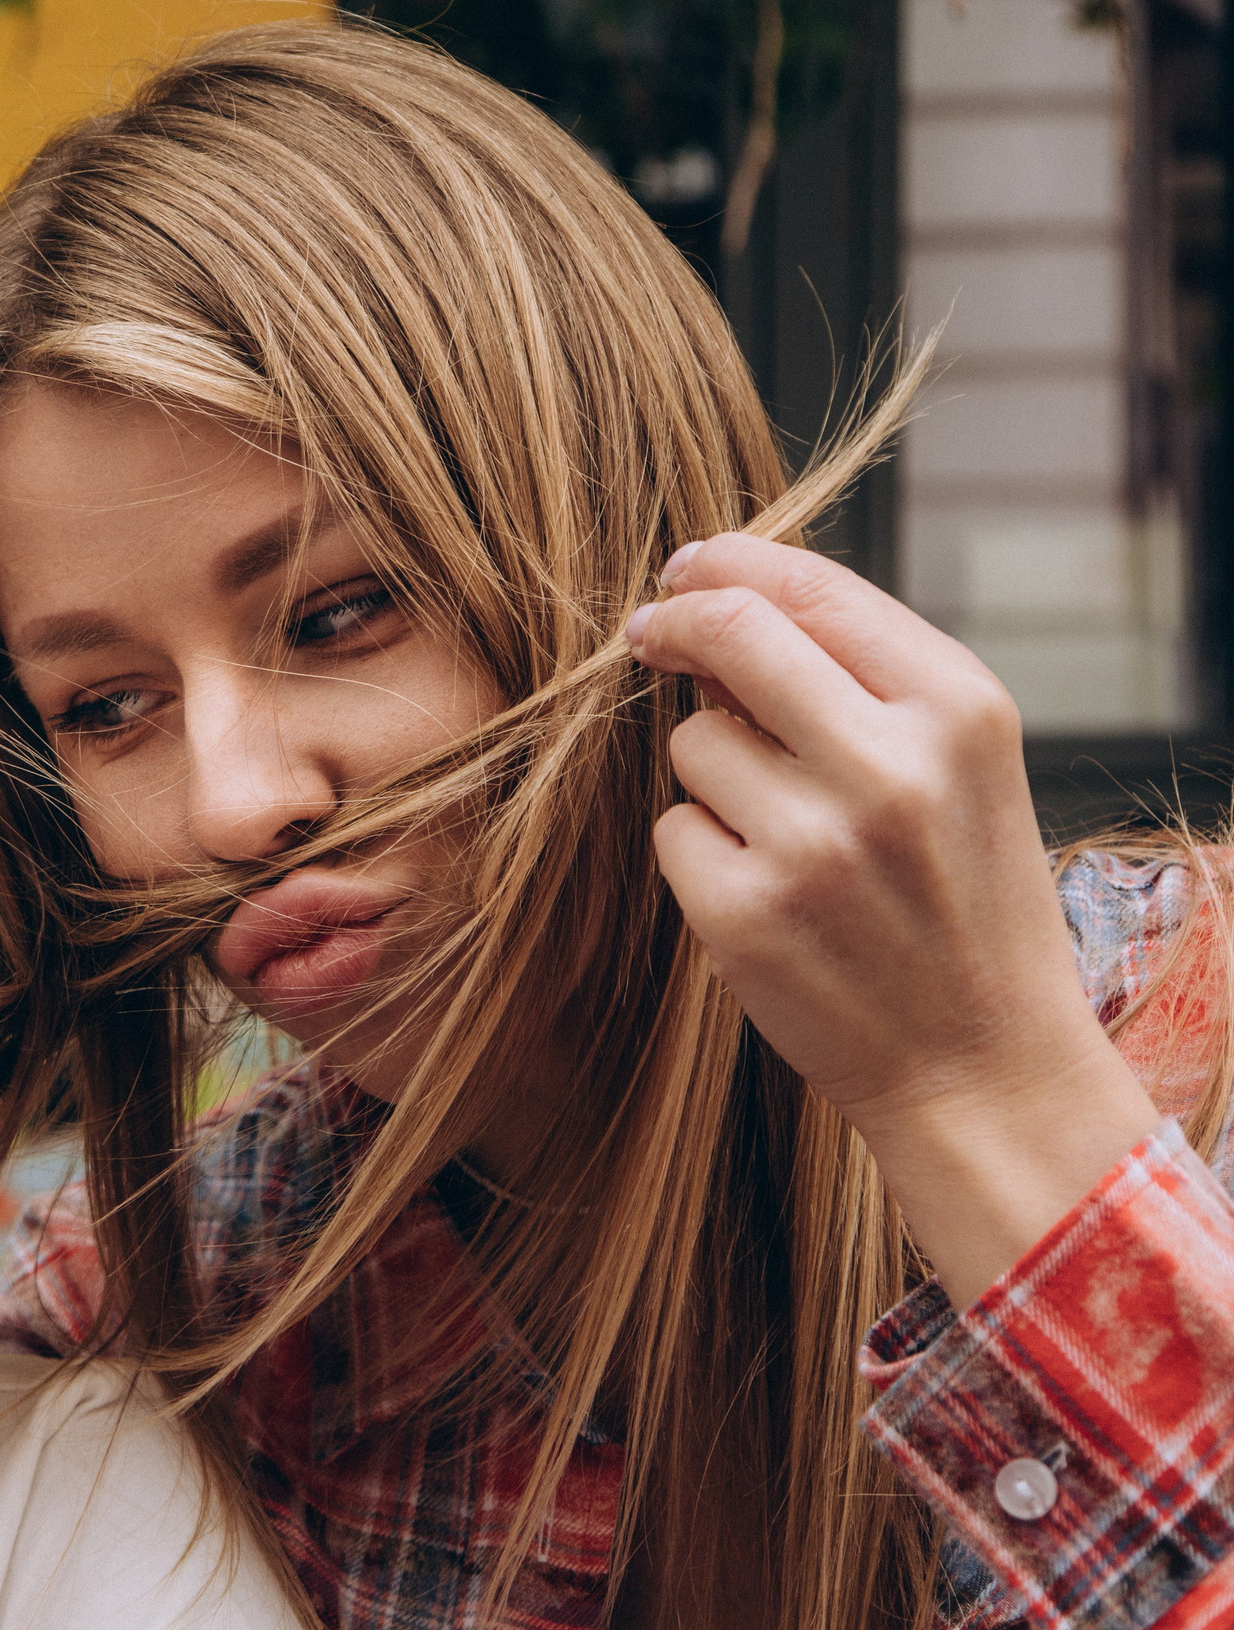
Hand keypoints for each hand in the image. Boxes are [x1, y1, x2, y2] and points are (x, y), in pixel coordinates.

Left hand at [626, 534, 1160, 1306]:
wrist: (981, 1065)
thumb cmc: (962, 899)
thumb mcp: (960, 768)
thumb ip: (861, 678)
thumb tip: (721, 602)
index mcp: (958, 710)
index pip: (812, 589)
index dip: (728, 564)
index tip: (686, 568)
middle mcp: (889, 766)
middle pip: (730, 635)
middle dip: (674, 621)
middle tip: (647, 631)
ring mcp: (811, 843)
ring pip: (694, 742)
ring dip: (715, 773)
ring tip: (793, 836)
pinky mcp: (744, 912)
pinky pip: (674, 829)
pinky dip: (702, 851)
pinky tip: (770, 896)